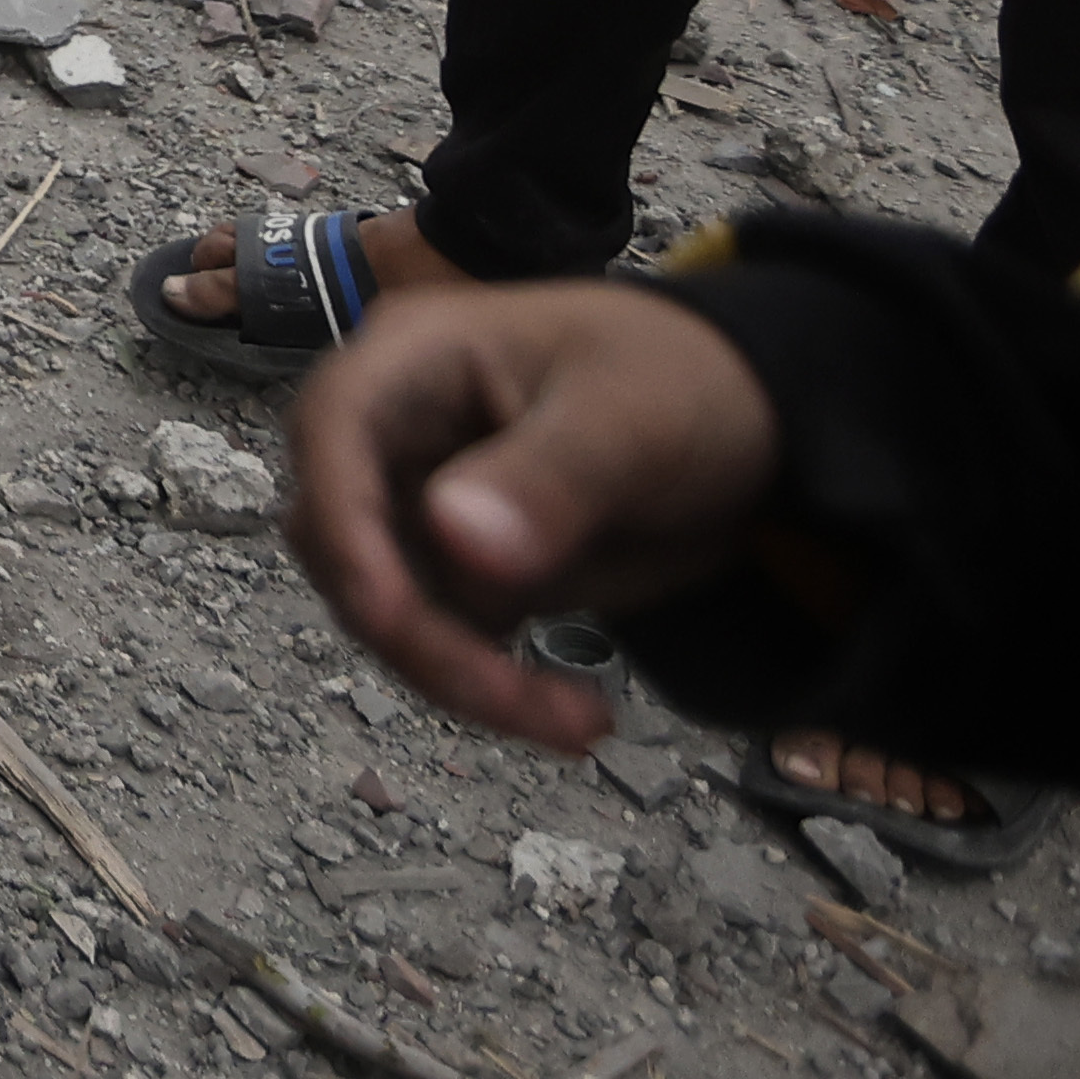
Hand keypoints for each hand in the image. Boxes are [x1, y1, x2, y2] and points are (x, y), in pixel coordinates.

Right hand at [281, 280, 786, 751]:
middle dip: (413, 632)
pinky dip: (488, 686)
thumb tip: (455, 538)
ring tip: (578, 720)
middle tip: (515, 699)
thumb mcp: (633, 417)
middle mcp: (392, 433)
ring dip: (456, 675)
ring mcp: (417, 503)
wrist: (747, 419)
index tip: (391, 618)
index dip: (345, 528)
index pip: (332, 435)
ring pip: (380, 606)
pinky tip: (571, 711)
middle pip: (340, 540)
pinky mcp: (453, 566)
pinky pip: (436, 637)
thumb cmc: (683, 381)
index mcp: (414, 359)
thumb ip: (550, 476)